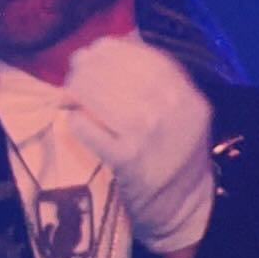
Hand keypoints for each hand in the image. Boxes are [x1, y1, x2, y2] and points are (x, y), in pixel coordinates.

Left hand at [62, 32, 219, 257]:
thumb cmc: (177, 155)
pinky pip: (89, 129)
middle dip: (89, 66)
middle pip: (118, 72)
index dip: (114, 48)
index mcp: (188, 97)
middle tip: (75, 69)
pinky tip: (74, 118)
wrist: (184, 209)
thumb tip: (111, 49)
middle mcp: (172, 112)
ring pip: (101, 96)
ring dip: (78, 89)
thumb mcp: (183, 113)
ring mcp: (148, 136)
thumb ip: (158, 83)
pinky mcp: (126, 160)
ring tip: (70, 92)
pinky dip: (77, 120)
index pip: (146, 57)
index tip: (95, 49)